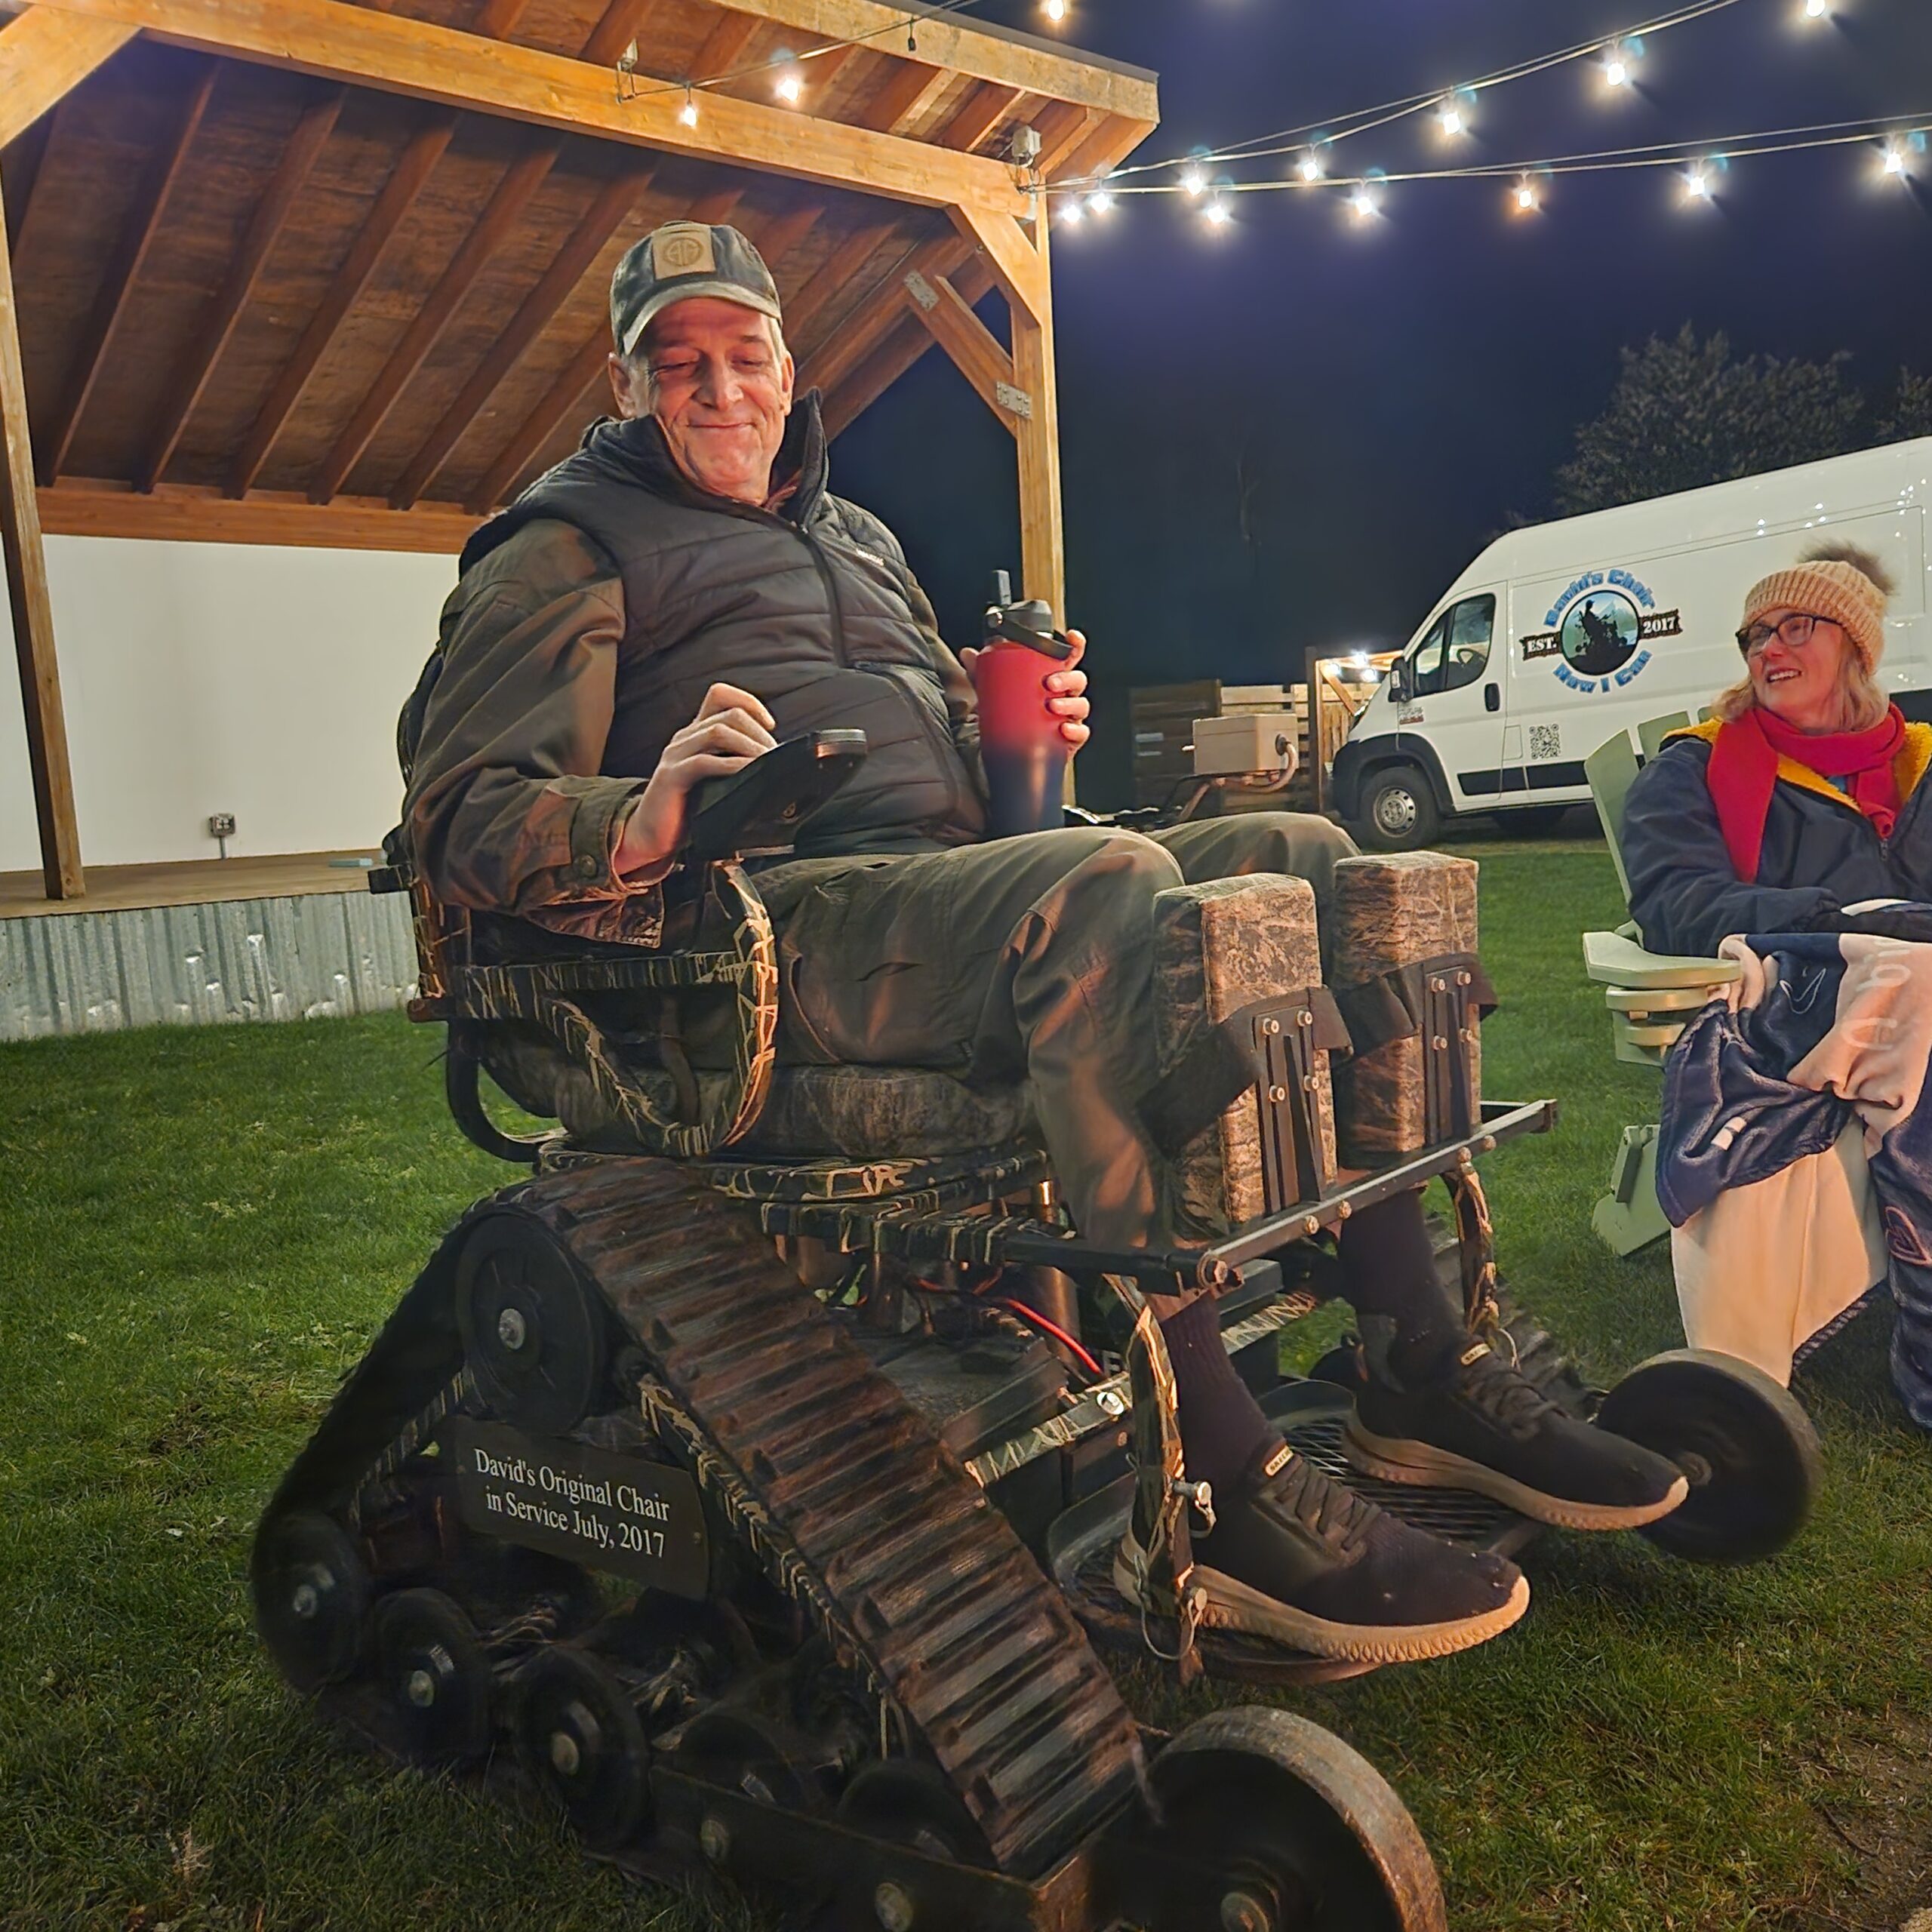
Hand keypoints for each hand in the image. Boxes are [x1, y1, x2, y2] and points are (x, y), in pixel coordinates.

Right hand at [614, 682, 776, 881]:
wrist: (651, 835)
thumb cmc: (688, 809)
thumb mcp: (714, 778)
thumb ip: (733, 762)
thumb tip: (773, 760)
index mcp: (695, 733)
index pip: (720, 695)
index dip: (748, 702)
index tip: (770, 726)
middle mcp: (685, 737)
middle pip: (728, 713)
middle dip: (758, 732)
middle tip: (775, 756)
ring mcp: (676, 754)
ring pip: (718, 731)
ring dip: (749, 746)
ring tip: (766, 764)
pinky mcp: (672, 776)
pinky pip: (704, 761)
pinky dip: (731, 765)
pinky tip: (747, 773)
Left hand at [961, 627, 1090, 751]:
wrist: (1009, 751)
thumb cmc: (1011, 716)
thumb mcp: (994, 693)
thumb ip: (982, 674)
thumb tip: (967, 653)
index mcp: (1053, 678)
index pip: (1070, 658)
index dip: (1075, 645)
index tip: (1071, 637)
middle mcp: (1065, 695)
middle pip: (1077, 679)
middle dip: (1067, 678)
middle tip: (1048, 683)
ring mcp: (1070, 716)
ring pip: (1080, 704)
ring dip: (1070, 703)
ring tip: (1051, 706)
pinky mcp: (1070, 739)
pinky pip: (1081, 732)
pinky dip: (1075, 730)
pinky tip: (1064, 729)